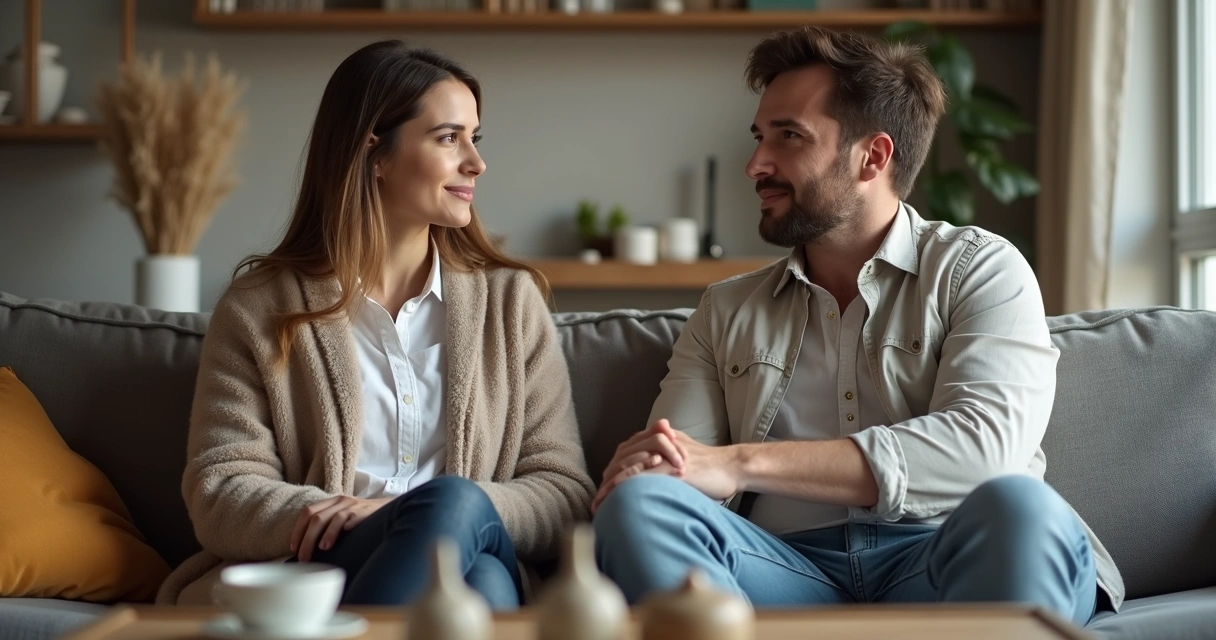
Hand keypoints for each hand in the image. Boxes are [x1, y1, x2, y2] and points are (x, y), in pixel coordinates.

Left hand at [290, 495, 390, 561]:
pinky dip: (334, 532)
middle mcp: (339, 501)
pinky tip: (330, 544)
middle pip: (314, 517)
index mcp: (332, 501)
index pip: (307, 511)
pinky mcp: (360, 512)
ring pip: (325, 518)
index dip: (298, 530)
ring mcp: (350, 505)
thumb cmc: (364, 520)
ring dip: (317, 537)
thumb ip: (330, 525)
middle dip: (305, 538)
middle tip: (302, 558)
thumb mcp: (345, 517)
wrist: (392, 510)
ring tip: (315, 552)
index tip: (293, 547)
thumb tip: (309, 549)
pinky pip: (344, 519)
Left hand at [592, 421, 740, 511]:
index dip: (611, 475)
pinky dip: (626, 488)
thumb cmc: (710, 466)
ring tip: (601, 506)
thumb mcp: (683, 456)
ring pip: (628, 467)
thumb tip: (651, 469)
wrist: (731, 467)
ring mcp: (663, 456)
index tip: (602, 495)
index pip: (625, 457)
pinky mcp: (671, 469)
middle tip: (596, 505)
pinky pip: (642, 476)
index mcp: (657, 441)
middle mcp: (657, 445)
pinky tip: (617, 500)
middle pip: (621, 461)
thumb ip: (667, 456)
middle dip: (605, 483)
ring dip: (610, 488)